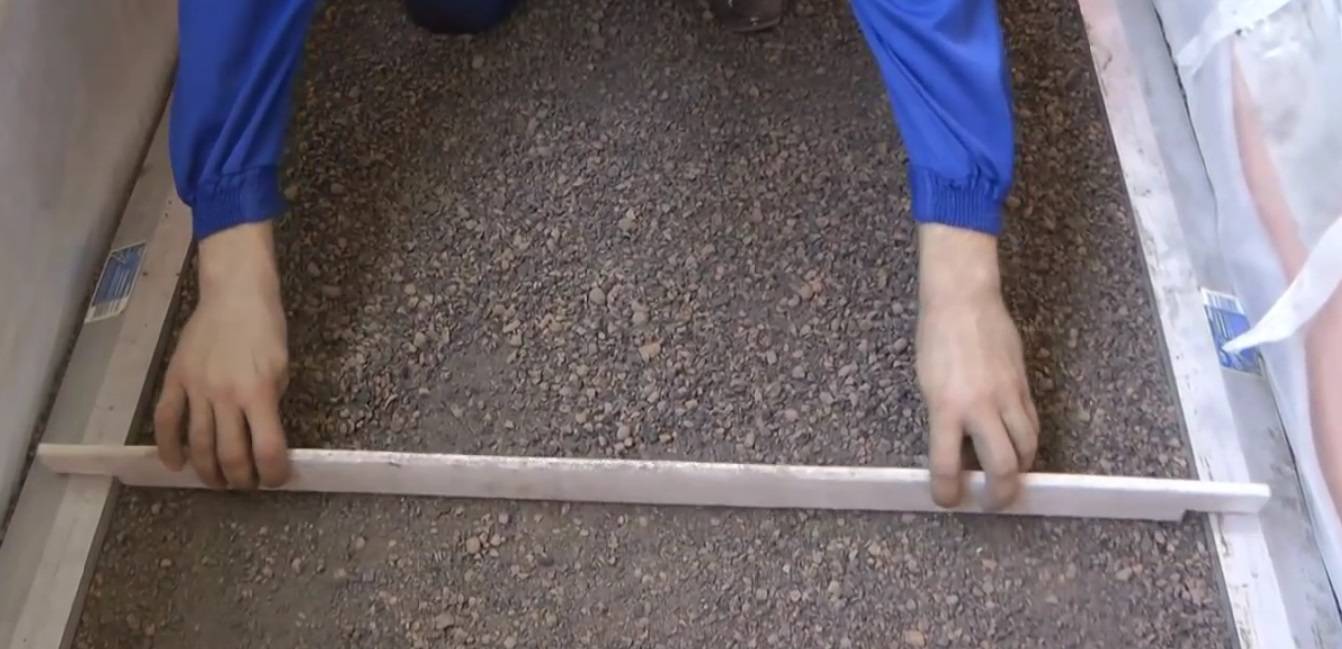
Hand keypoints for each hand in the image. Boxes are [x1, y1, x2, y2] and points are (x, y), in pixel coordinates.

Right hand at [153, 222, 291, 488]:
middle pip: (230, 455)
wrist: (235, 294)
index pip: (267, 449)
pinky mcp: (174, 379)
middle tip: (246, 484)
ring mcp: (196, 388)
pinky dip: (168, 447)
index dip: (273, 473)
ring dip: (208, 471)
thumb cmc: (266, 329)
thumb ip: (271, 404)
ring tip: (218, 481)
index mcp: (259, 393)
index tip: (276, 479)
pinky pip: (166, 420)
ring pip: (197, 445)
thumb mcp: (282, 368)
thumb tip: (264, 437)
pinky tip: (175, 464)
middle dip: (240, 478)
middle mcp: (225, 396)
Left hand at [915, 224, 1038, 508]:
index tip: (948, 501)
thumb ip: (944, 419)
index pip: (947, 465)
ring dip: (1020, 468)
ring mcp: (1007, 395)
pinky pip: (1031, 423)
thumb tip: (958, 452)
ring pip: (1026, 447)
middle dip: (1001, 493)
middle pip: (1003, 465)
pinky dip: (1026, 440)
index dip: (947, 492)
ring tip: (1008, 477)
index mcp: (946, 408)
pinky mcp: (1024, 384)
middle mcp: (980, 406)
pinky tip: (1018, 445)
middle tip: (993, 503)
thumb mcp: (928, 384)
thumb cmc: (936, 339)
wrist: (963, 300)